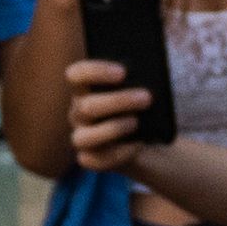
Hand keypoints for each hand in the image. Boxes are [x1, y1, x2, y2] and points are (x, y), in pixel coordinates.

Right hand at [62, 55, 153, 172]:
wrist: (150, 136)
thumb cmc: (143, 104)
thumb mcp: (145, 84)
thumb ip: (142, 73)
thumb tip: (150, 64)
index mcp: (86, 89)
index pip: (77, 74)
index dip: (95, 72)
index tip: (123, 73)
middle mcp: (79, 113)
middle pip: (86, 106)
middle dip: (118, 101)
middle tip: (147, 98)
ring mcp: (82, 137)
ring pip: (83, 137)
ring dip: (113, 128)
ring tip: (137, 123)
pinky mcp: (90, 159)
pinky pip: (96, 160)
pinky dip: (119, 153)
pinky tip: (138, 144)